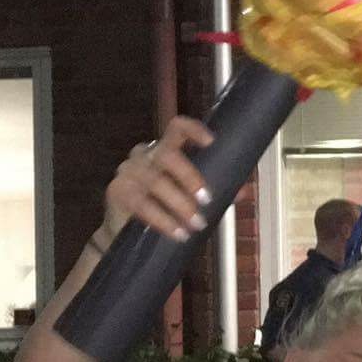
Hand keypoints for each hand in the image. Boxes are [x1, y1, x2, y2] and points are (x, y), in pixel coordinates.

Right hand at [104, 115, 214, 243]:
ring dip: (179, 204)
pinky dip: (162, 219)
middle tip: (206, 200)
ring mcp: (128, 171)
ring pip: (155, 181)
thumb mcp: (194, 198)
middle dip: (189, 177)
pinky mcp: (117, 191)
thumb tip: (244, 191)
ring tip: (196, 224)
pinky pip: (140, 203)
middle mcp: (144, 155)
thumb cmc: (167, 208)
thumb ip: (218, 191)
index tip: (211, 142)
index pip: (176, 128)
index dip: (193, 130)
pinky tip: (177, 232)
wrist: (130, 233)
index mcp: (165, 149)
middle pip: (167, 154)